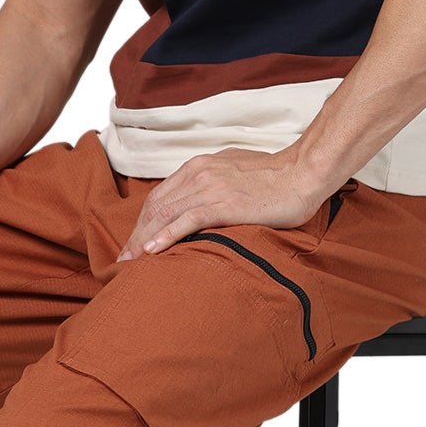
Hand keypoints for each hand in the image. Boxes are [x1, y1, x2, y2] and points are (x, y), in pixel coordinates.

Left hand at [115, 147, 323, 261]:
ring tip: (130, 261)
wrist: (302, 174)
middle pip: (156, 205)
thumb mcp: (234, 171)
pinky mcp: (225, 203)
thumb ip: (213, 182)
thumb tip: (201, 204)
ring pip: (166, 214)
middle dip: (136, 233)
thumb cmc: (273, 177)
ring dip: (144, 239)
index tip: (134, 242)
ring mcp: (211, 186)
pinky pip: (187, 220)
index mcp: (200, 165)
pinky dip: (166, 236)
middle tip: (123, 258)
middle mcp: (200, 172)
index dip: (143, 221)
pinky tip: (152, 251)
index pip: (161, 195)